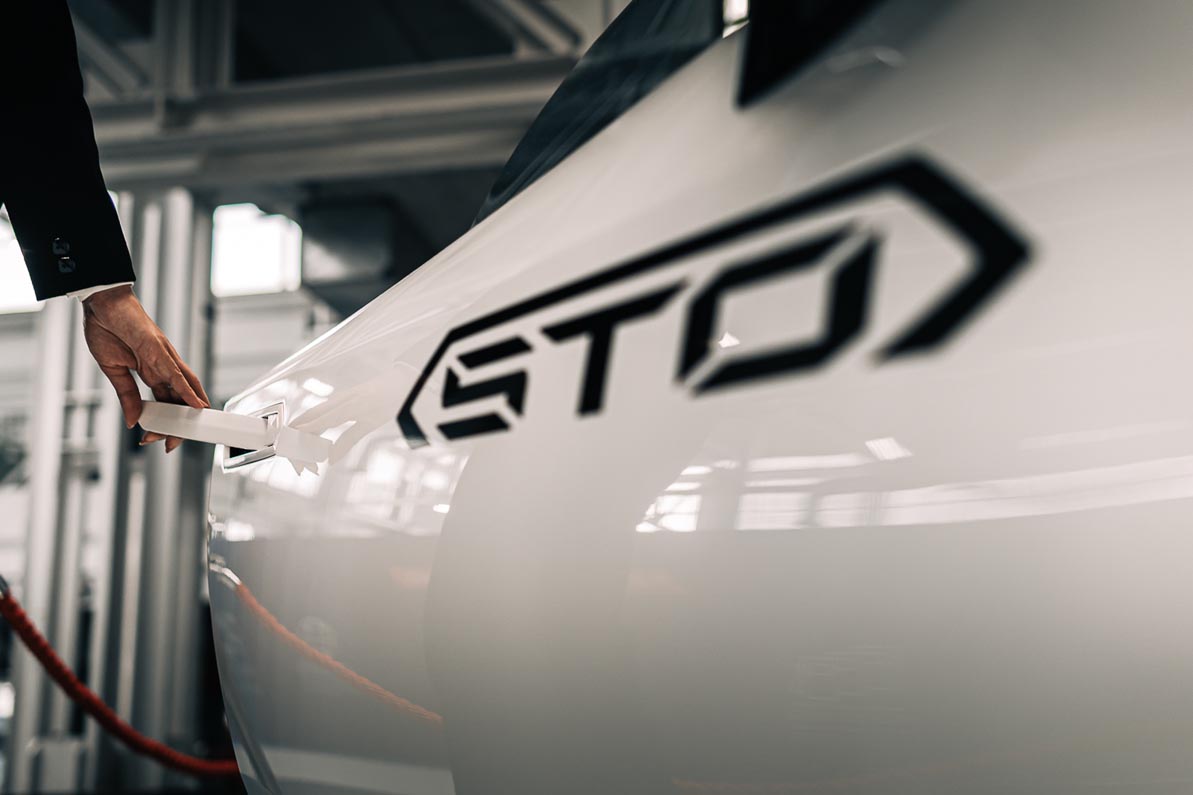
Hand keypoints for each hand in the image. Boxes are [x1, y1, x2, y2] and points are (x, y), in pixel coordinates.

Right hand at [82, 285, 209, 452]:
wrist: (101, 303)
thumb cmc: (107, 328)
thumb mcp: (114, 370)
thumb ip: (126, 395)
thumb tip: (133, 420)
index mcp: (152, 372)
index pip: (164, 403)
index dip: (164, 422)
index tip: (156, 439)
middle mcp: (164, 367)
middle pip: (178, 401)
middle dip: (177, 425)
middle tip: (172, 445)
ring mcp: (164, 358)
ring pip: (185, 390)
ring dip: (187, 413)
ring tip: (193, 432)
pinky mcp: (159, 350)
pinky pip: (177, 374)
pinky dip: (187, 390)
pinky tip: (196, 405)